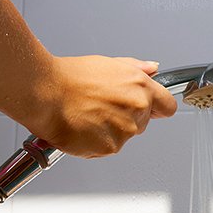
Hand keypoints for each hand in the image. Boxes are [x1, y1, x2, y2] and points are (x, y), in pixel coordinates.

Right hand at [31, 55, 177, 158]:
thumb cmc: (70, 77)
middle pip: (143, 123)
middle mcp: (137, 110)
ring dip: (110, 130)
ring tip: (88, 115)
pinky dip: (95, 142)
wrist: (45, 93)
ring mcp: (124, 131)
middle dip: (127, 117)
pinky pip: (107, 149)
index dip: (159, 108)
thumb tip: (152, 68)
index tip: (153, 109)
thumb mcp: (109, 64)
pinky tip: (83, 127)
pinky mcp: (109, 148)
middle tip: (102, 107)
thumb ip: (136, 68)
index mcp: (141, 88)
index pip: (167, 106)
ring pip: (124, 136)